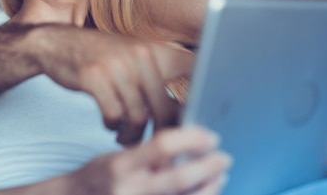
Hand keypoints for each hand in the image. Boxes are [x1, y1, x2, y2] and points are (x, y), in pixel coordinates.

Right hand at [34, 25, 193, 144]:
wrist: (58, 43)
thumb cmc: (102, 56)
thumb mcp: (135, 55)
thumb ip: (159, 77)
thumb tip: (184, 112)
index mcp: (156, 49)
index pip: (195, 68)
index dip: (205, 93)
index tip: (198, 115)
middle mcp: (140, 55)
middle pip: (166, 108)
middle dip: (162, 133)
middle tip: (156, 142)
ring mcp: (117, 65)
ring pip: (139, 116)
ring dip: (134, 134)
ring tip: (127, 136)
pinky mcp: (94, 77)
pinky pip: (114, 115)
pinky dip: (114, 126)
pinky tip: (112, 124)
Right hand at [64, 127, 230, 194]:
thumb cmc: (102, 177)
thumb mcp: (120, 157)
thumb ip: (152, 153)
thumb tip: (192, 142)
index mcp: (122, 166)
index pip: (162, 145)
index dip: (191, 138)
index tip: (210, 136)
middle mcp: (130, 190)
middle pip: (181, 178)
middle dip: (209, 166)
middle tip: (224, 158)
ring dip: (210, 188)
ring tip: (219, 177)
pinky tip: (205, 192)